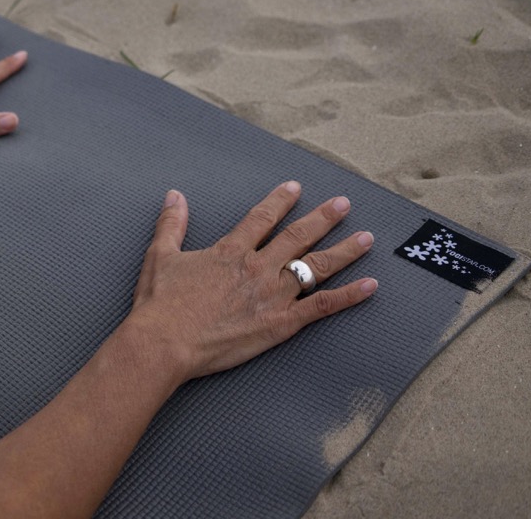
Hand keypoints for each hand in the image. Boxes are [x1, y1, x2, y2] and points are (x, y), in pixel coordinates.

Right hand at [129, 181, 377, 379]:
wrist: (165, 342)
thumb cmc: (160, 304)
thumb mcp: (161, 256)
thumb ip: (172, 224)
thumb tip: (175, 196)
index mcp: (230, 251)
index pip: (262, 218)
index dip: (280, 201)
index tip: (295, 188)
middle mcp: (257, 268)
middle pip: (298, 236)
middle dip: (324, 218)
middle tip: (344, 204)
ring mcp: (273, 295)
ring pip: (316, 267)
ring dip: (344, 250)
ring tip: (366, 238)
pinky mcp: (281, 324)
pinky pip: (323, 307)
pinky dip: (349, 296)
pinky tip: (370, 286)